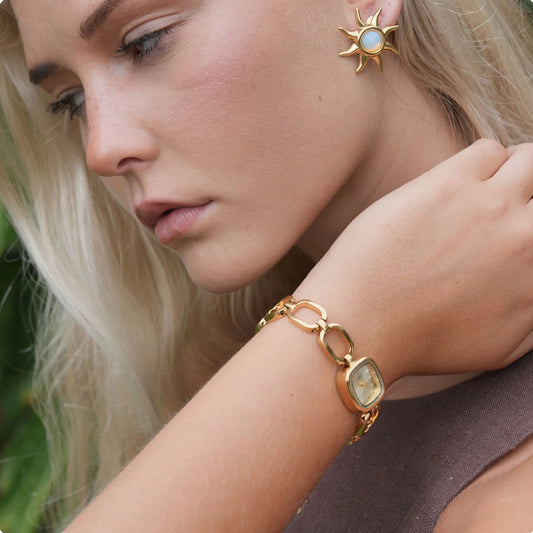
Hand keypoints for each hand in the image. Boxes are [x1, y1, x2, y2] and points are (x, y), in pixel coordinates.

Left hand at [297, 140, 532, 382]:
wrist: (363, 325)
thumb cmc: (420, 342)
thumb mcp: (499, 348)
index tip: (522, 219)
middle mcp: (529, 239)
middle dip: (531, 195)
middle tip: (511, 200)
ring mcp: (492, 207)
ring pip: (529, 160)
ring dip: (516, 168)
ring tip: (488, 184)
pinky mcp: (450, 185)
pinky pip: (487, 150)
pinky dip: (482, 160)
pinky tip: (456, 182)